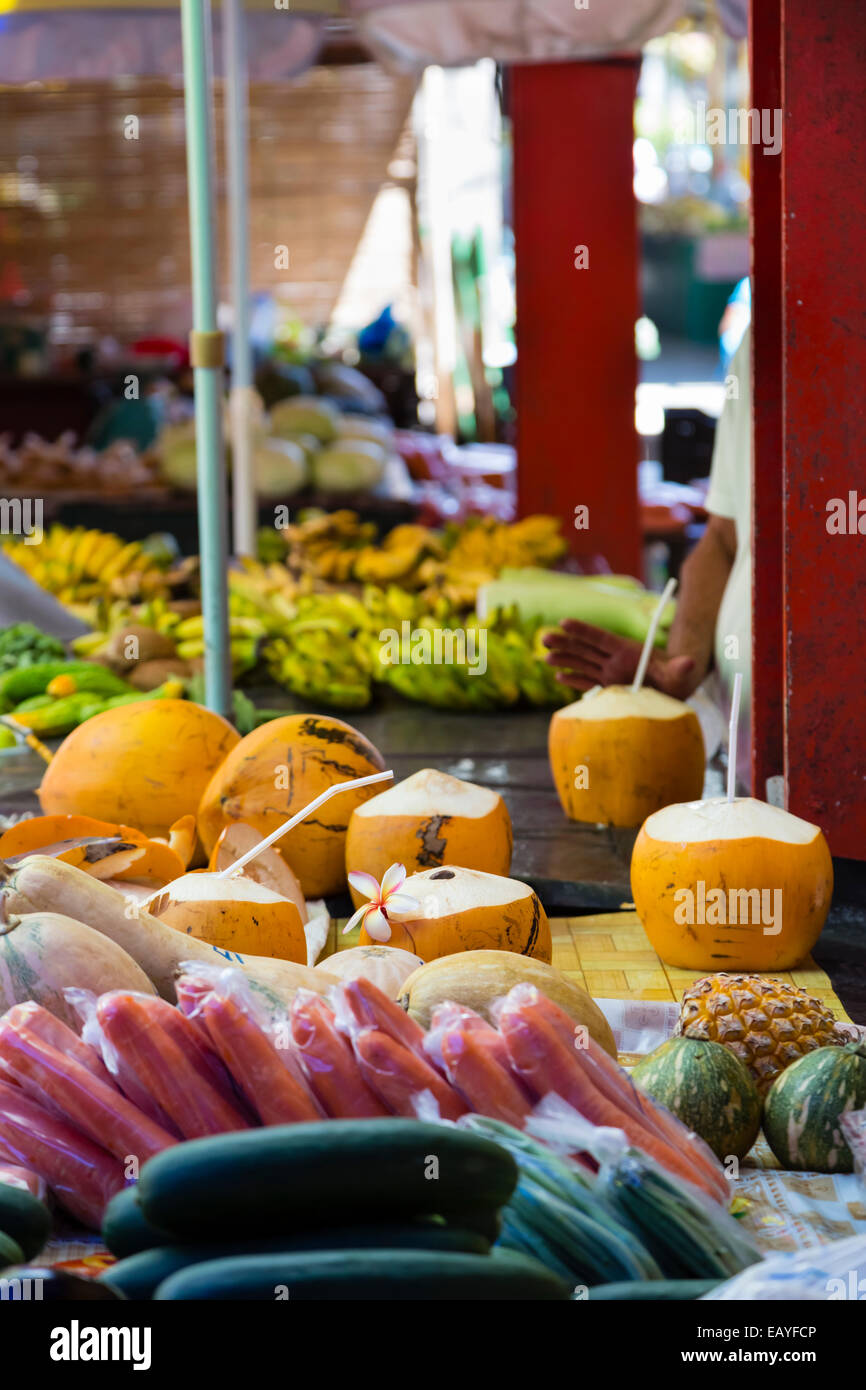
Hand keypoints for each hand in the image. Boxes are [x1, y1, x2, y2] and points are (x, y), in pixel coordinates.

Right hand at [542, 619, 696, 699]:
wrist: (675, 690)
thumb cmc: (677, 678)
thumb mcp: (679, 674)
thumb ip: (680, 668)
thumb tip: (689, 663)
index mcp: (627, 650)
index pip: (601, 638)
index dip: (583, 630)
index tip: (564, 622)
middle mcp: (614, 660)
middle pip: (585, 649)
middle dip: (565, 642)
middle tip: (545, 638)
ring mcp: (610, 673)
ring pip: (583, 664)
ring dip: (564, 660)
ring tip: (545, 657)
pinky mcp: (609, 687)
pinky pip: (588, 682)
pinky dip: (575, 680)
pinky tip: (559, 676)